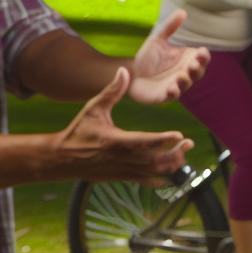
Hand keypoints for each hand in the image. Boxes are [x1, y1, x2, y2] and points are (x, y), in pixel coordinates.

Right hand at [55, 68, 194, 181]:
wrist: (62, 159)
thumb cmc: (78, 131)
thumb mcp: (93, 108)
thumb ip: (112, 91)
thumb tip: (124, 70)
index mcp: (115, 140)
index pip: (144, 141)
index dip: (163, 140)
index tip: (179, 135)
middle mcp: (122, 158)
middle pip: (154, 160)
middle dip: (175, 154)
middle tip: (189, 144)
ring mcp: (123, 170)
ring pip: (153, 173)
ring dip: (171, 166)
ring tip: (184, 155)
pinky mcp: (122, 177)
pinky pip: (145, 182)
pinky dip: (161, 180)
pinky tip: (172, 174)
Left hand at [128, 11, 209, 105]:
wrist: (131, 73)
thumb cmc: (148, 58)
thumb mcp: (158, 40)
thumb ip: (170, 27)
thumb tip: (183, 11)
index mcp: (186, 59)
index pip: (202, 58)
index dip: (204, 56)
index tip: (201, 52)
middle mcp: (184, 73)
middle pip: (198, 72)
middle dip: (197, 68)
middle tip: (193, 64)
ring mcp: (176, 85)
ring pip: (186, 85)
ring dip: (186, 80)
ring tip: (182, 75)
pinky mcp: (164, 96)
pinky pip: (172, 96)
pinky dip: (173, 93)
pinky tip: (171, 88)